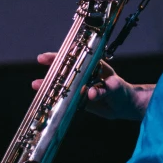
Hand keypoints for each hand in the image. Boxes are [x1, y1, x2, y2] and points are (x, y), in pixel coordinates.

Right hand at [32, 52, 147, 120]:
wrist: (127, 105)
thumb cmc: (123, 90)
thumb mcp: (115, 88)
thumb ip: (103, 90)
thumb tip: (90, 93)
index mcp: (93, 66)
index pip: (75, 58)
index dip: (60, 56)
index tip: (45, 58)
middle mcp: (86, 75)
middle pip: (66, 70)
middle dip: (51, 69)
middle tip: (38, 68)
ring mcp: (82, 87)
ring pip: (64, 85)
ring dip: (50, 86)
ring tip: (35, 85)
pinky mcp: (81, 101)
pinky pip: (68, 100)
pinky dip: (58, 100)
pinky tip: (46, 101)